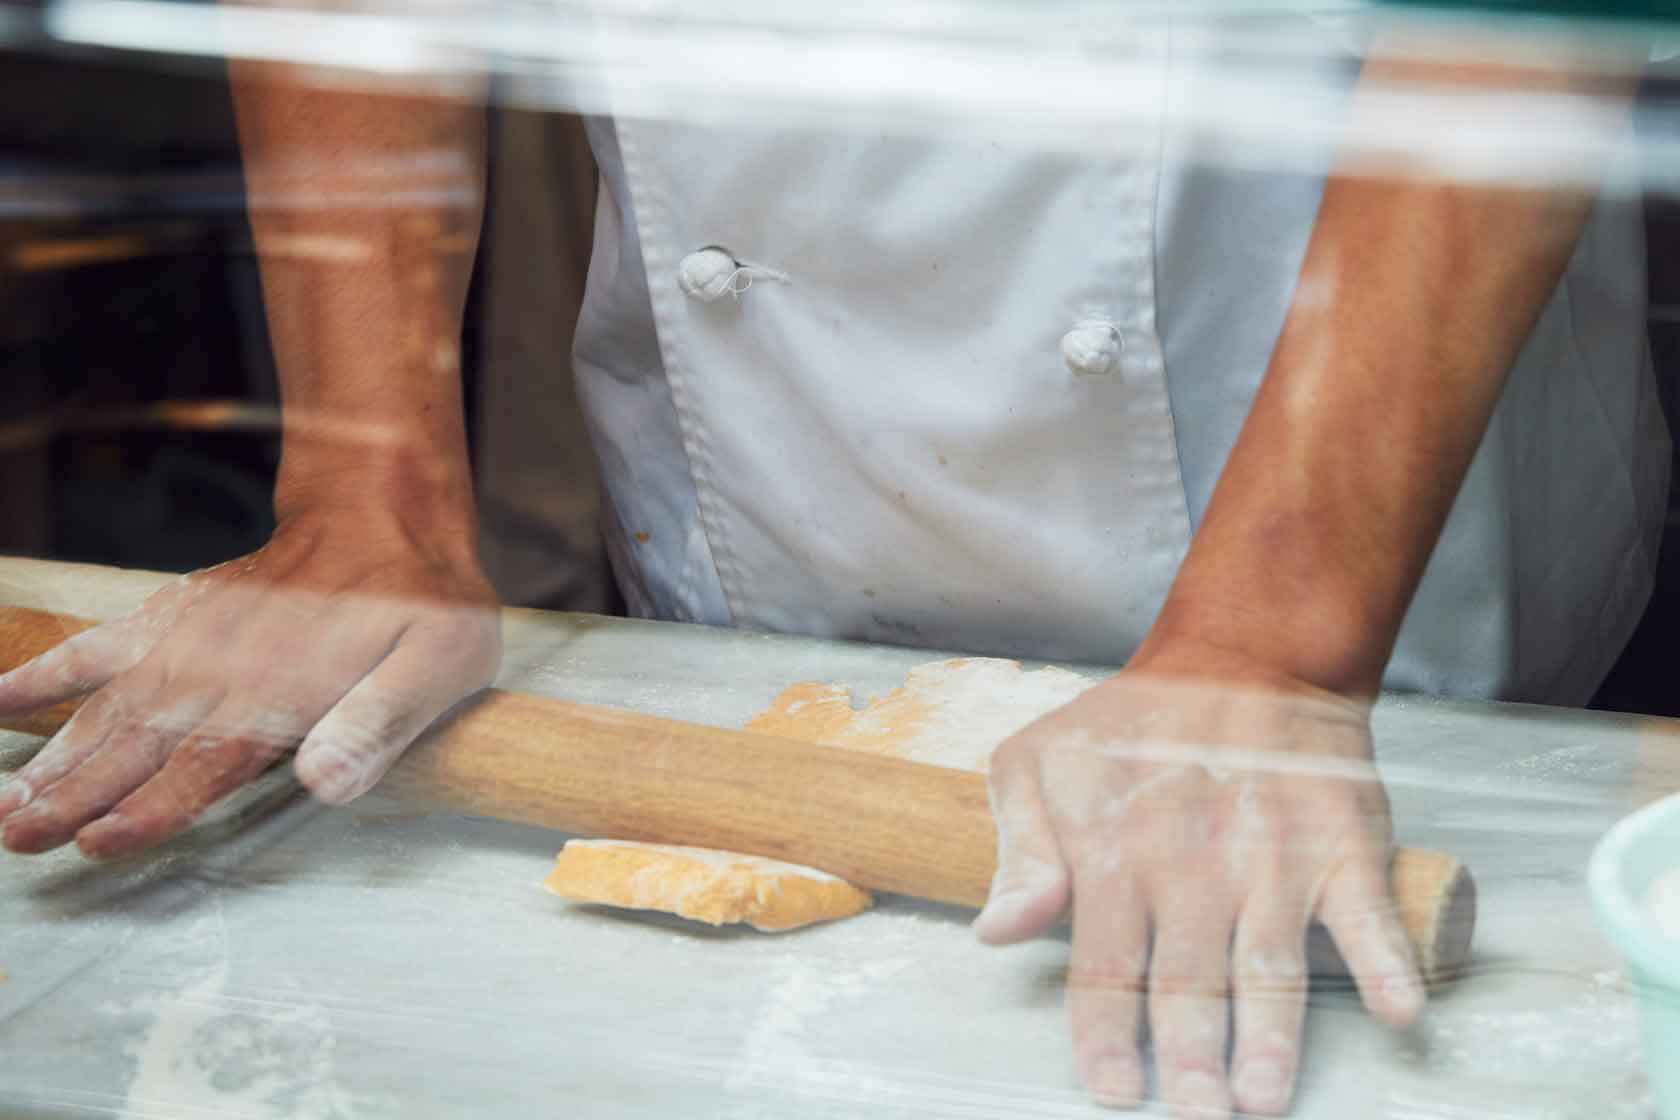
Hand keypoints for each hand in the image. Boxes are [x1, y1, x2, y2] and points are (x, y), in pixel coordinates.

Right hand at [0, 506, 499, 857]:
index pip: (207, 763)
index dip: (153, 806)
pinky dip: (50, 668)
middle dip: (77, 794)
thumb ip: (382, 720)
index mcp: (285, 692)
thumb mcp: (439, 661)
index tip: (96, 842)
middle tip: (18, 837)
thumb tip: (327, 780)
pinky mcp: (180, 611)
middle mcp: (226, 668)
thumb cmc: (424, 600)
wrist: (388, 514)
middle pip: (141, 742)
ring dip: (56, 753)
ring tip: (3, 805)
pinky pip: (104, 641)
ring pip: (111, 703)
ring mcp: (195, 637)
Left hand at [973, 641, 1422, 1116]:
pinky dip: (1389, 961)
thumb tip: (997, 931)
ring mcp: (1273, 860)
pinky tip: (1398, 1010)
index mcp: (1115, 856)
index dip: (1107, 1038)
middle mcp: (1193, 867)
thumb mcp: (1037, 763)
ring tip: (1264, 1095)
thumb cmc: (1129, 725)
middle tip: (1196, 1116)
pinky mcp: (1342, 846)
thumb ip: (1019, 850)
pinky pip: (1372, 913)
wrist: (1243, 660)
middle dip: (1188, 1058)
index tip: (1116, 1093)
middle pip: (1187, 983)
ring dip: (1270, 1035)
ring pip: (1270, 965)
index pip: (1104, 969)